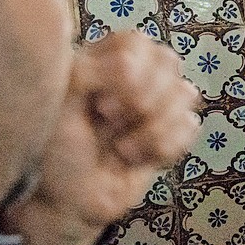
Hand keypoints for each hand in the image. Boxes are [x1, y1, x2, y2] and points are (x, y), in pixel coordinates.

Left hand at [1, 32, 200, 244]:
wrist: (66, 203)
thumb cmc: (53, 151)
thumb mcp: (59, 102)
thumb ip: (90, 70)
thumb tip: (129, 68)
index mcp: (103, 61)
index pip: (136, 42)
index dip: (130, 69)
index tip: (101, 101)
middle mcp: (133, 79)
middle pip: (169, 62)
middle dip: (144, 98)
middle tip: (109, 121)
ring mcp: (155, 107)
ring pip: (186, 93)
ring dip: (152, 128)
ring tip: (121, 148)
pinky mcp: (170, 136)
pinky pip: (191, 127)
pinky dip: (164, 147)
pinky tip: (137, 159)